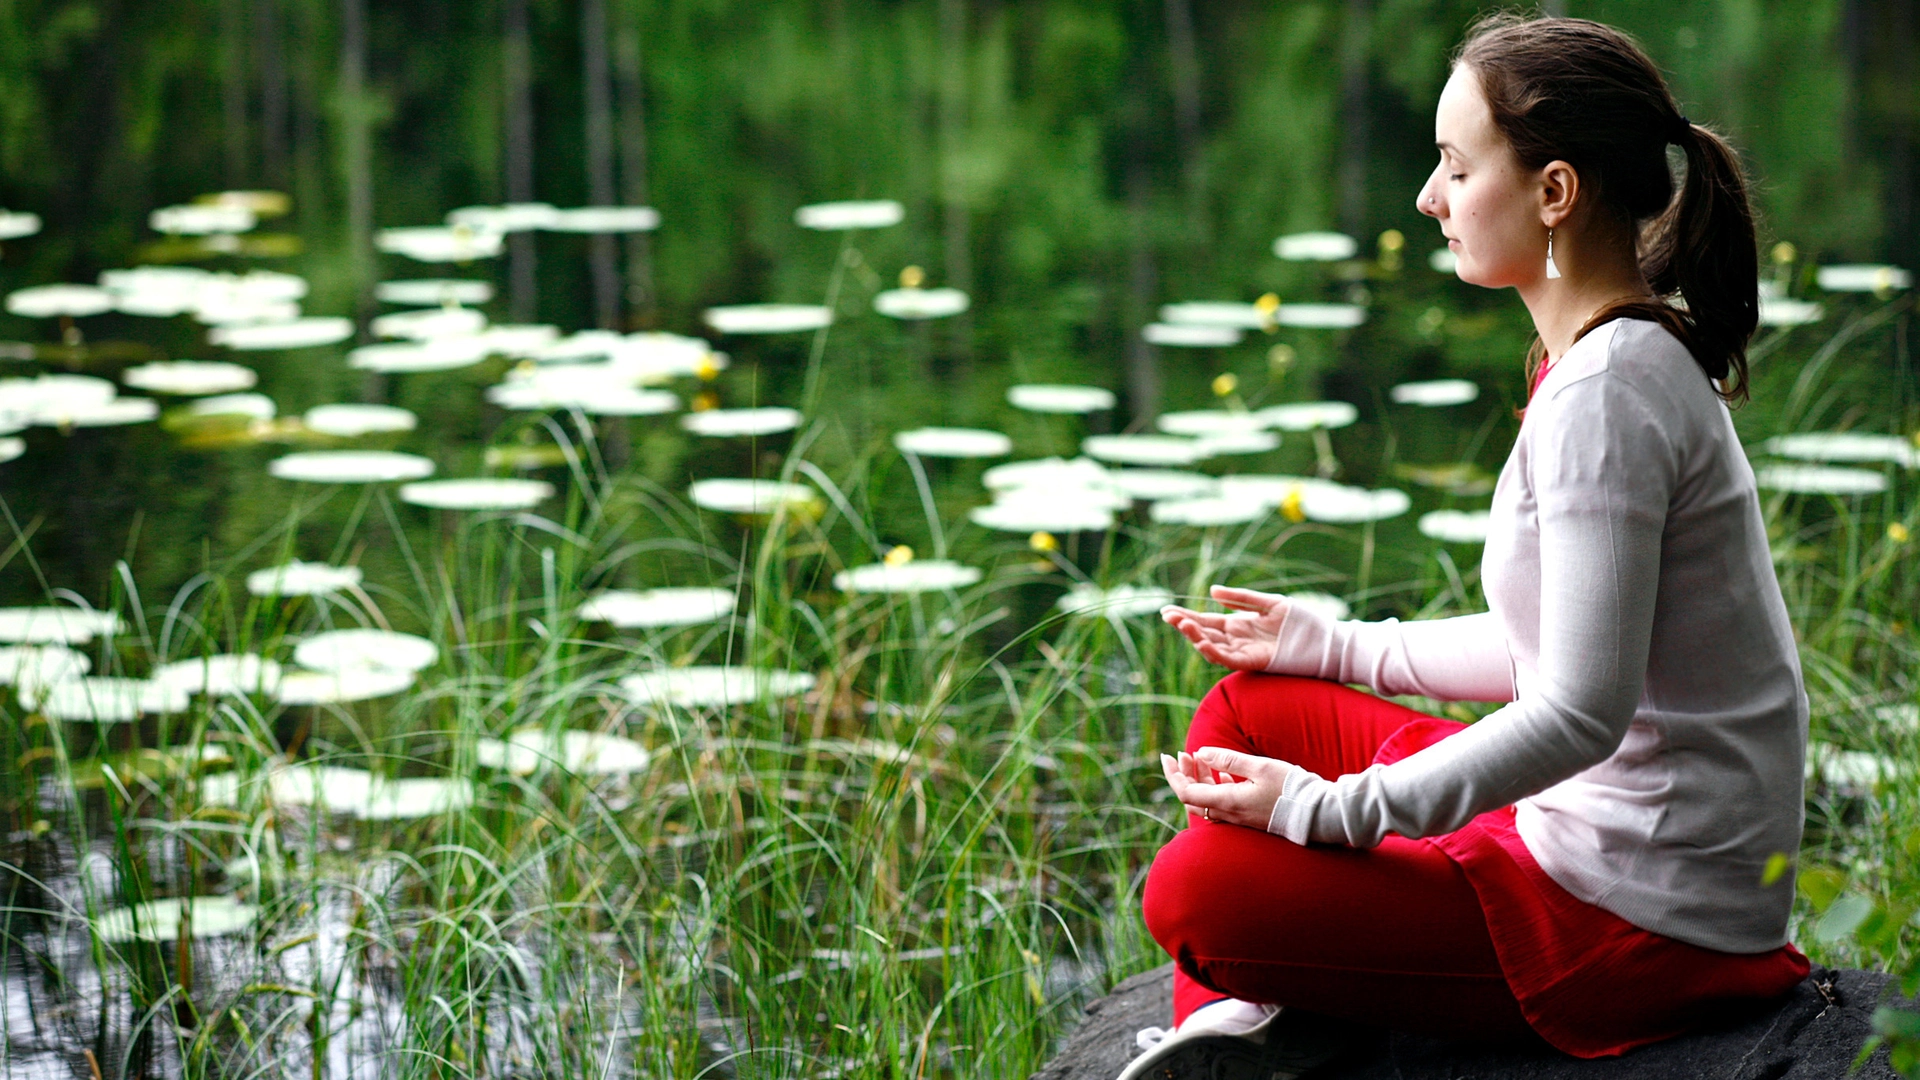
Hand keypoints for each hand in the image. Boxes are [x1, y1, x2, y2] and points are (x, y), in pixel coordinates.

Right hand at [1160, 585, 1291, 670]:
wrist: (1324, 641)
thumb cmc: (1301, 621)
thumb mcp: (1269, 603)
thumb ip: (1241, 598)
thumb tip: (1211, 591)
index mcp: (1238, 625)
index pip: (1206, 621)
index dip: (1186, 617)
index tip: (1167, 610)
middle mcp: (1237, 640)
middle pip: (1204, 634)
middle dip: (1185, 626)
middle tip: (1167, 615)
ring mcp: (1244, 651)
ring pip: (1212, 647)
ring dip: (1195, 637)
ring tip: (1182, 624)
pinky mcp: (1253, 662)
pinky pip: (1229, 660)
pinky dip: (1214, 653)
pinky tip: (1202, 643)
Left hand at [1160, 747, 1292, 829]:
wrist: (1317, 813)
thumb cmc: (1290, 787)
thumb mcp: (1259, 767)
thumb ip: (1228, 760)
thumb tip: (1201, 753)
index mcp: (1228, 802)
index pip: (1186, 792)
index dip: (1173, 774)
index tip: (1168, 756)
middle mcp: (1229, 815)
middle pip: (1193, 797)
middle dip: (1184, 774)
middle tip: (1184, 753)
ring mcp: (1239, 819)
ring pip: (1207, 800)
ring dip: (1199, 778)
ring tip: (1199, 757)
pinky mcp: (1249, 818)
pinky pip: (1223, 804)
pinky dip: (1216, 787)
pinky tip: (1221, 775)